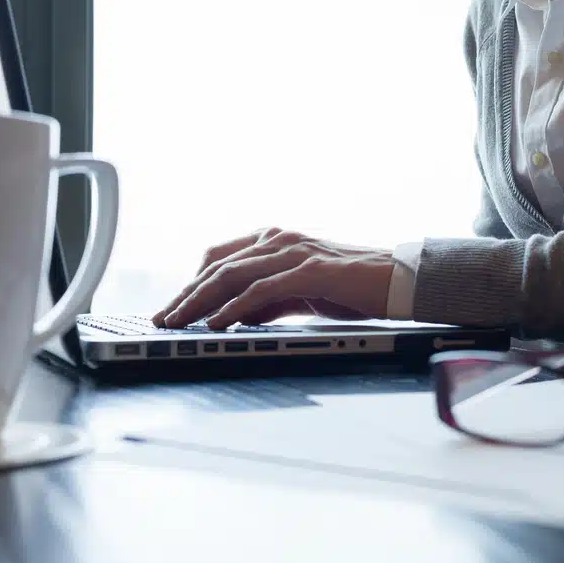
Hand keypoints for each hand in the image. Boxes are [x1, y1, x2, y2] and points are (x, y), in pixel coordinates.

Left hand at [152, 228, 395, 329]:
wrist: (401, 281)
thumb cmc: (355, 288)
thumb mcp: (302, 292)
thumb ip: (270, 299)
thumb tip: (235, 314)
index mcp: (276, 240)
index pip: (219, 257)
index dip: (191, 283)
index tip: (171, 307)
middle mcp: (280, 240)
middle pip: (217, 264)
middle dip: (185, 293)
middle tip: (162, 317)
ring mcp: (294, 252)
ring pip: (232, 273)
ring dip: (199, 300)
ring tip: (178, 322)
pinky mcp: (310, 270)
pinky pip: (261, 289)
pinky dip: (234, 306)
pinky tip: (217, 322)